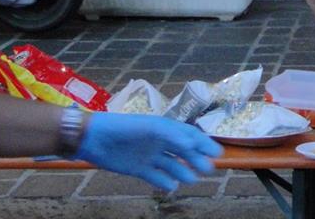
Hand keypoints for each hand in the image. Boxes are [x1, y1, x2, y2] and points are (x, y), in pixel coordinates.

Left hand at [76, 112, 222, 190]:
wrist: (96, 138)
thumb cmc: (126, 128)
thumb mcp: (152, 128)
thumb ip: (173, 136)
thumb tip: (193, 145)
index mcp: (166, 128)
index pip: (190, 135)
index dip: (204, 143)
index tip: (217, 153)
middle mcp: (160, 142)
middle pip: (184, 152)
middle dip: (197, 159)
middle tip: (210, 170)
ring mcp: (150, 156)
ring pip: (172, 165)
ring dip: (184, 172)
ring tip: (194, 180)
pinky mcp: (139, 169)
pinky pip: (156, 177)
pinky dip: (165, 182)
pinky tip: (172, 187)